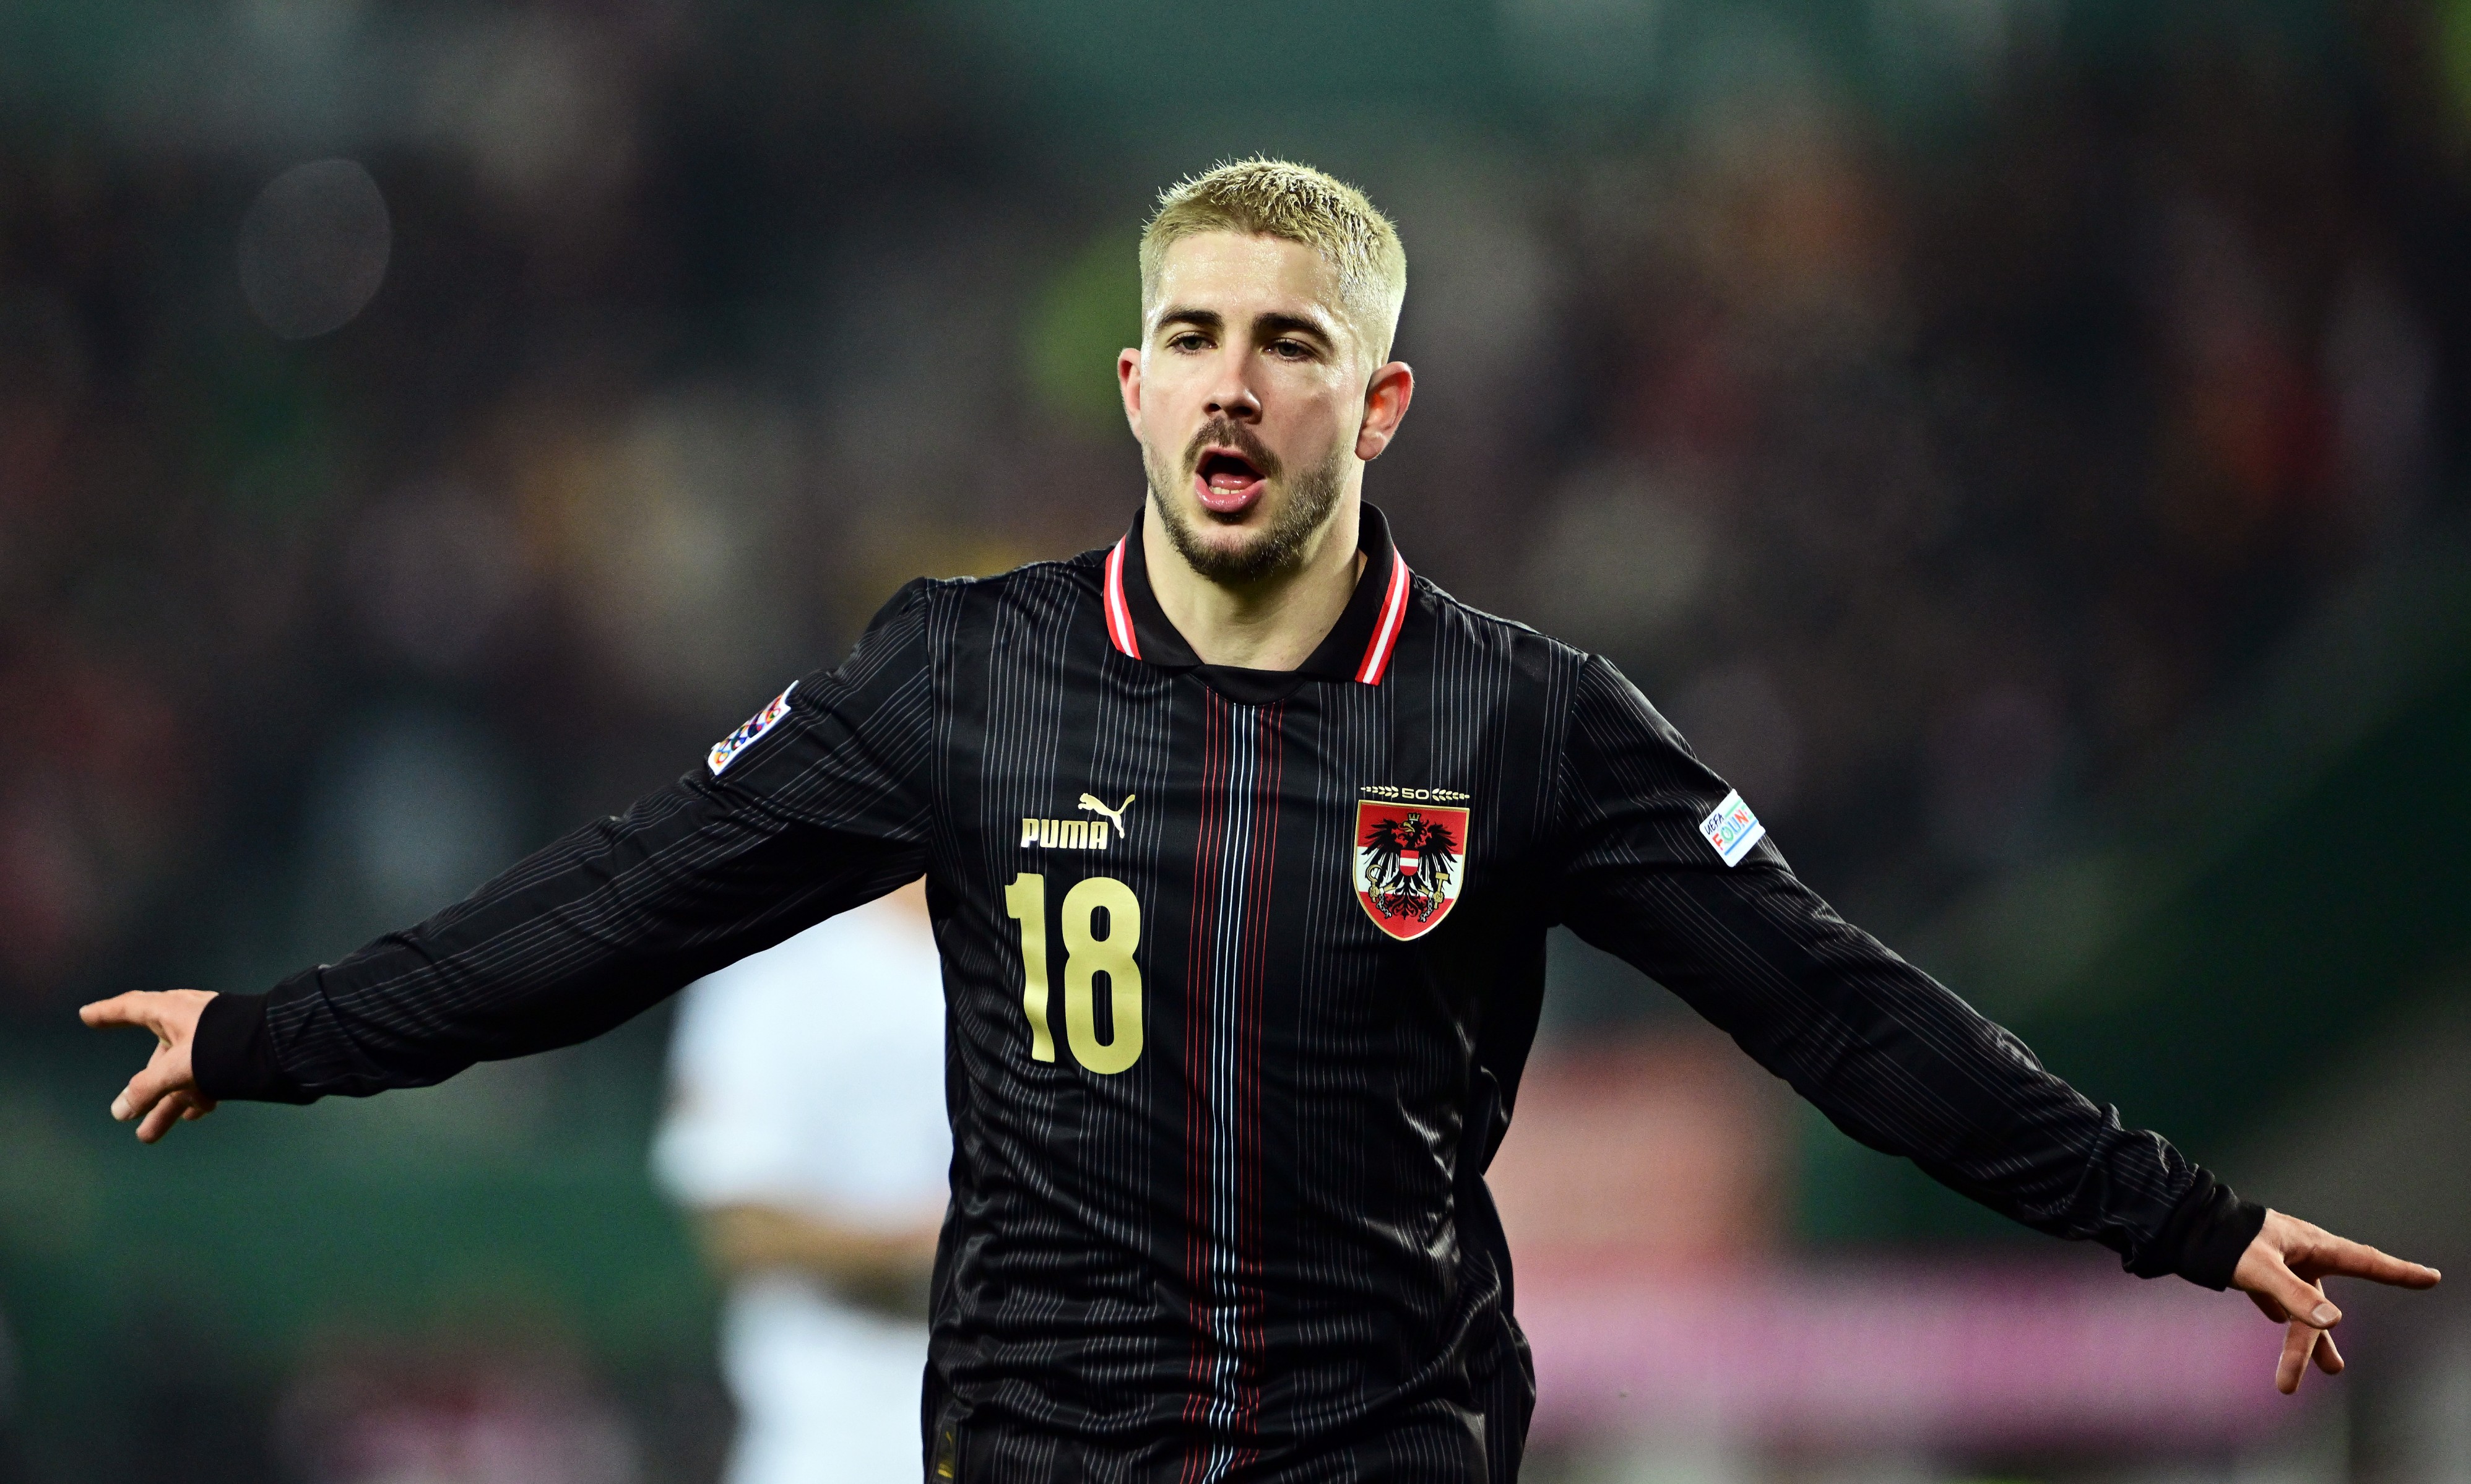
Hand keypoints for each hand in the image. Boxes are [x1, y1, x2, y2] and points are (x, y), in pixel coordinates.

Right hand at [78, 989, 219, 1142]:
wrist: (285, 1045)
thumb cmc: (226, 1044)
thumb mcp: (178, 1068)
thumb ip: (148, 1089)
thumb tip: (120, 1110)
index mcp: (173, 1011)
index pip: (131, 1008)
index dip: (108, 1013)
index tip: (87, 1015)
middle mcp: (190, 1022)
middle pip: (157, 1059)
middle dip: (143, 1092)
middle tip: (128, 1118)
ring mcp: (213, 1039)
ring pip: (181, 1075)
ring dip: (167, 1104)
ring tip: (148, 1136)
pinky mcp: (234, 1054)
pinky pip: (208, 1077)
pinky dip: (198, 1095)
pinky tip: (195, 1113)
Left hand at [2231, 1208, 2439, 1393]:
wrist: (2181, 1222)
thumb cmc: (2222, 1239)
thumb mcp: (2259, 1268)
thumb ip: (2293, 1294)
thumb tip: (2331, 1320)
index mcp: (2312, 1246)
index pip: (2365, 1261)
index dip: (2398, 1272)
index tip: (2431, 1277)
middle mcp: (2301, 1253)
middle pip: (2319, 1306)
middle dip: (2318, 1343)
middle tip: (2330, 1374)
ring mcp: (2279, 1260)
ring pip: (2297, 1307)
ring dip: (2300, 1338)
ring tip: (2297, 1374)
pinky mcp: (2254, 1266)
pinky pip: (2274, 1293)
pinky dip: (2277, 1309)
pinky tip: (2275, 1318)